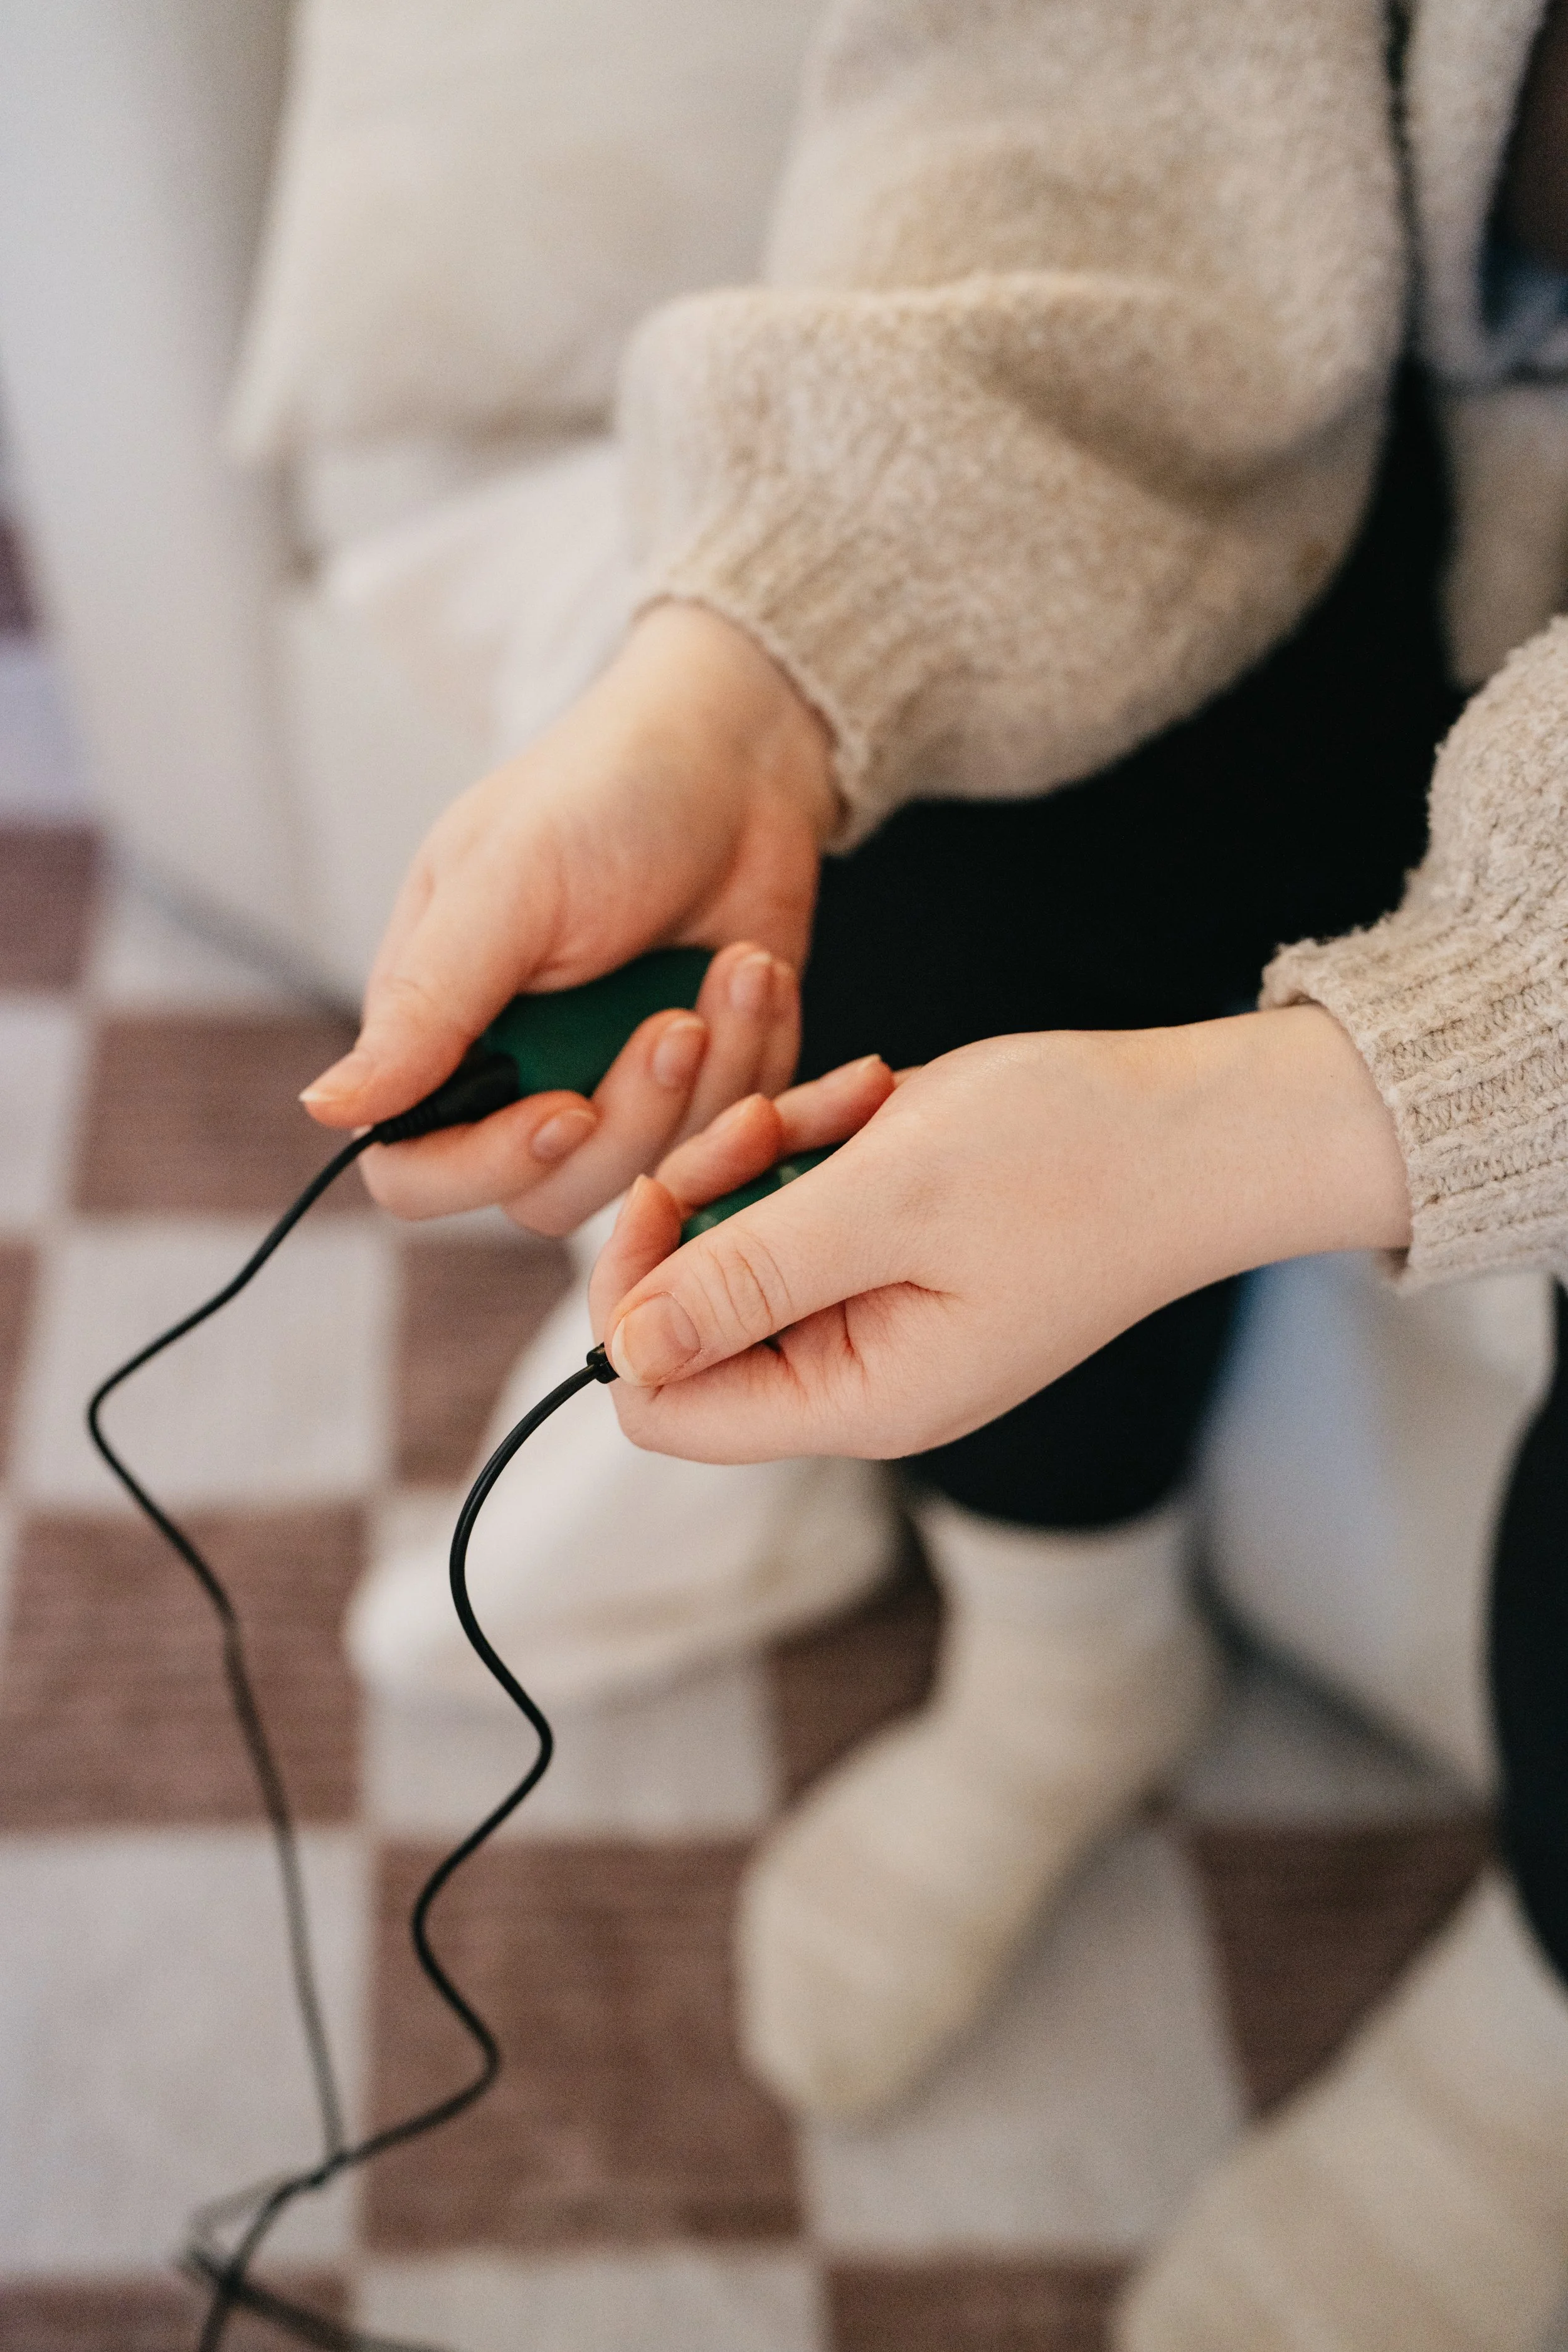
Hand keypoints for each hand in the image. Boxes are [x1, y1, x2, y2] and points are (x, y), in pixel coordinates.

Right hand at [299, 602, 838, 1235]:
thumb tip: (326, 1107)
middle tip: (681, 1023)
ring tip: (738, 971)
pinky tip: (758, 976)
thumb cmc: (606, 793)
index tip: (567, 1110)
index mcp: (441, 1033)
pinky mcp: (706, 1091)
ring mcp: (617, 1090)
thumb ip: (423, 1006)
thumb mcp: (507, 884)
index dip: (486, 1168)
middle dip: (633, 1117)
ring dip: (713, 1081)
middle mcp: (521, 1078)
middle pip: (549, 1196)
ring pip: (651, 1178)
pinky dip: (762, 1063)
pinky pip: (732, 1143)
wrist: (740, 758)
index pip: (416, 1172)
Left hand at [588, 1008, 1412, 1461]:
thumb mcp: (891, 1203)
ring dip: (769, 1153)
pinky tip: (882, 1098)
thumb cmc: (1074, 1161)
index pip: (659, 1402)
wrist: (1206, 1124)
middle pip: (689, 1314)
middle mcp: (856, 1375)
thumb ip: (750, 1277)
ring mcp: (878, 1312)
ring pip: (740, 1241)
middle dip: (709, 1201)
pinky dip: (820, 1139)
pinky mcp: (896, 1251)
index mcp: (856, 1399)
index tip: (668, 1186)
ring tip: (858, 1100)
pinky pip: (801, 1201)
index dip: (632, 1295)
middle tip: (772, 1122)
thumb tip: (624, 1350)